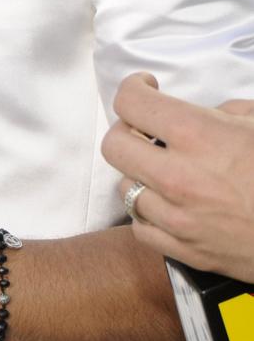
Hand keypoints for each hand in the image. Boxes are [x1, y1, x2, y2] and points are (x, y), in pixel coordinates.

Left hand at [102, 72, 253, 280]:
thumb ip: (227, 114)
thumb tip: (206, 114)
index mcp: (198, 136)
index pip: (131, 103)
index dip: (135, 89)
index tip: (146, 89)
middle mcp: (179, 176)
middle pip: (113, 144)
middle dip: (127, 131)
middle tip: (147, 131)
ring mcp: (179, 218)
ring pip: (123, 188)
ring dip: (139, 175)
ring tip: (164, 171)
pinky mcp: (186, 252)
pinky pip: (140, 228)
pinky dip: (149, 215)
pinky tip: (169, 206)